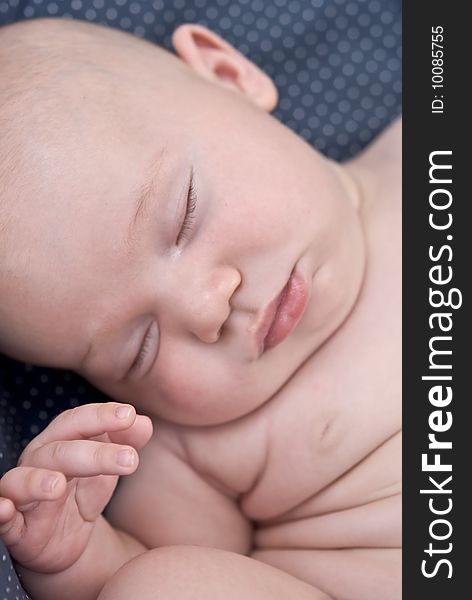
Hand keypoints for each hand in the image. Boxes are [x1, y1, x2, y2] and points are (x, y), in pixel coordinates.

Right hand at [0, 402, 151, 573]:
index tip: (130, 415)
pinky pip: (0, 517)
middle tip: (130, 460)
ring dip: (37, 481)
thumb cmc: (84, 491)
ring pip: (22, 480)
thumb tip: (144, 422)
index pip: (77, 421)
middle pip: (61, 451)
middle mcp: (37, 461)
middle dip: (96, 454)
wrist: (67, 541)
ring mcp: (21, 493)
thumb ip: (128, 441)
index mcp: (61, 441)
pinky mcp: (13, 528)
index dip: (101, 416)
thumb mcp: (111, 467)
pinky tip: (4, 510)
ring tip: (57, 485)